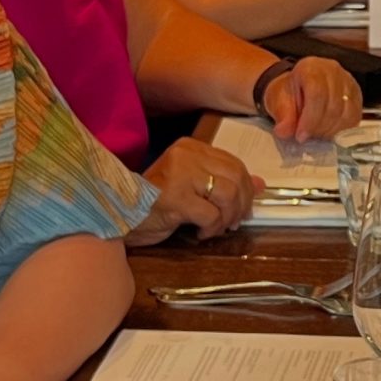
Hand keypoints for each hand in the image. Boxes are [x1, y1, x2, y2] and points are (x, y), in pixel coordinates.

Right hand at [131, 136, 257, 243]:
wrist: (119, 214)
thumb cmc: (154, 201)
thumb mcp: (193, 186)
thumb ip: (223, 181)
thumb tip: (261, 185)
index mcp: (190, 147)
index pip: (233, 163)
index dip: (246, 187)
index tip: (244, 206)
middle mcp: (186, 156)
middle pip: (235, 177)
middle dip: (242, 204)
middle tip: (235, 222)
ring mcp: (180, 175)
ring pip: (227, 195)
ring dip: (227, 217)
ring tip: (218, 228)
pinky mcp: (176, 199)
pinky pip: (211, 215)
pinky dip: (212, 228)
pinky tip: (200, 233)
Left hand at [264, 56, 361, 138]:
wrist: (298, 88)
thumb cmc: (288, 93)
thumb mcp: (278, 102)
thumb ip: (283, 116)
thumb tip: (285, 131)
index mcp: (311, 67)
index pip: (317, 94)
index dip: (310, 119)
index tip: (301, 135)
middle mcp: (333, 71)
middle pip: (334, 105)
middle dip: (319, 128)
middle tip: (307, 138)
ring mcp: (348, 82)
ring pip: (346, 113)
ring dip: (331, 131)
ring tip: (316, 136)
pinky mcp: (357, 95)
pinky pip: (354, 117)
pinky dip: (342, 130)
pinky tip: (328, 133)